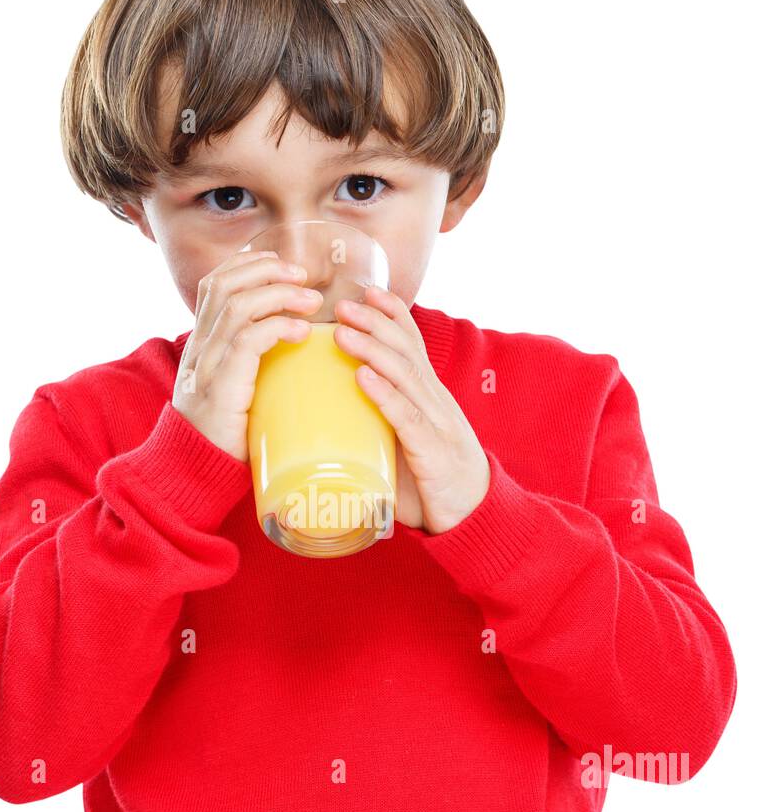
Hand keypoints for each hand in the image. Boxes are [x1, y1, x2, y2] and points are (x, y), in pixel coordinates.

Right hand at [172, 250, 321, 460]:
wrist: (196, 472)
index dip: (247, 265)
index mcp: (201, 344)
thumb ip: (251, 362)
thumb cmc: (226, 435)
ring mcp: (206, 366)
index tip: (281, 263)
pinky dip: (277, 328)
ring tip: (312, 301)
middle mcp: (199, 348)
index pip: (214, 284)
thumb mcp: (236, 388)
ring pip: (238, 307)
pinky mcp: (221, 388)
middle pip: (225, 285)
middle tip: (304, 275)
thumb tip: (293, 341)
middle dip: (267, 271)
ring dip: (280, 295)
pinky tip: (302, 332)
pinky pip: (247, 341)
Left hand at [333, 287, 490, 533]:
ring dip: (372, 350)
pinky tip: (364, 377)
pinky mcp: (433, 454)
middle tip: (344, 304)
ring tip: (343, 333)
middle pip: (407, 353)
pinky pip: (406, 418)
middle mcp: (437, 404)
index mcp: (432, 400)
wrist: (477, 520)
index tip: (368, 291)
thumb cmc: (435, 486)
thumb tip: (335, 423)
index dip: (393, 316)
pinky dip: (384, 395)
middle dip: (376, 324)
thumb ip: (382, 430)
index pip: (414, 346)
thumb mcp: (408, 448)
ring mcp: (438, 426)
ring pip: (405, 378)